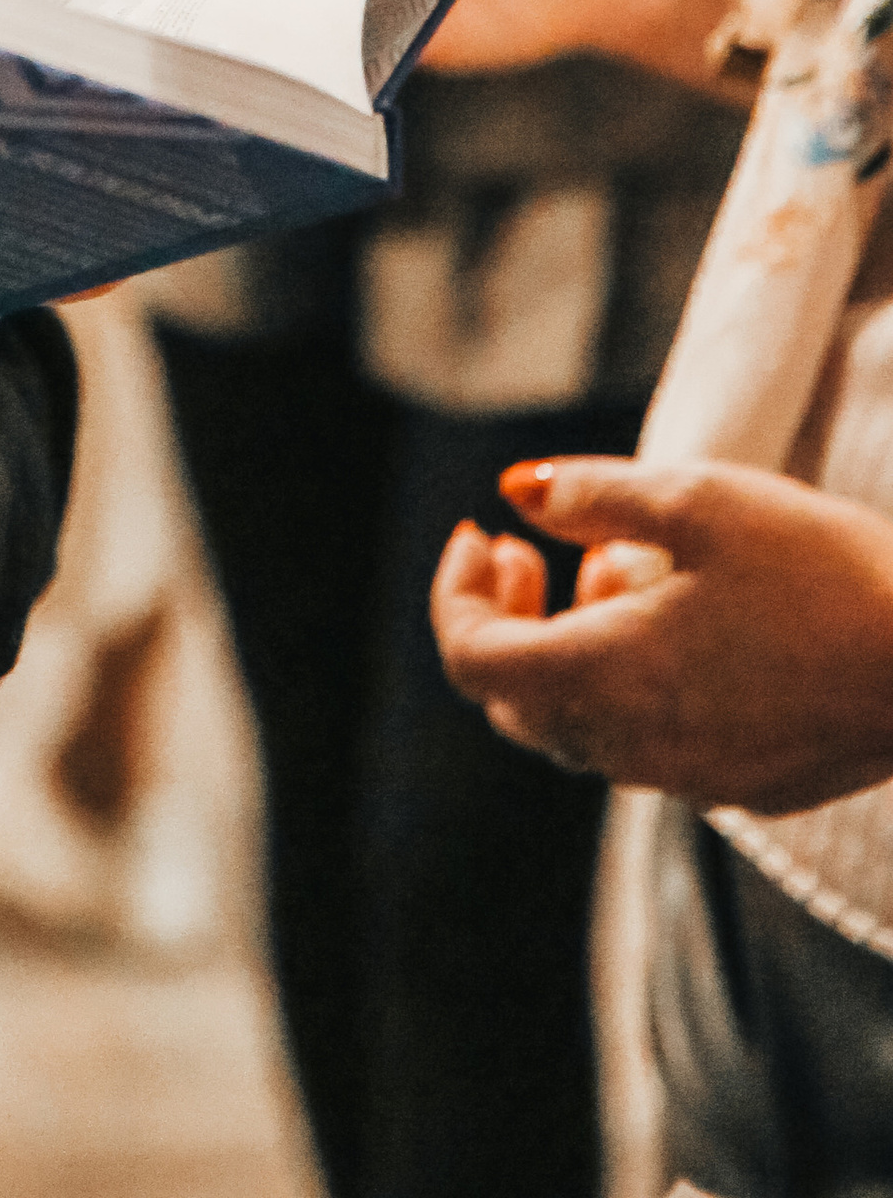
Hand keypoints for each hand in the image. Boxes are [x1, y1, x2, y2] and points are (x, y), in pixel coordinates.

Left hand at [431, 456, 892, 812]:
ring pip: (585, 724)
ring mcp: (693, 777)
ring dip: (574, 644)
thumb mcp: (699, 499)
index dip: (455, 596)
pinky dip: (632, 678)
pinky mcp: (746, 784)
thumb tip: (514, 495)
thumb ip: (591, 496)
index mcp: (609, 677)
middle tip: (528, 550)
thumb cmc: (825, 569)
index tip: (480, 534)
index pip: (474, 662)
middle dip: (507, 619)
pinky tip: (685, 615)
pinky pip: (651, 739)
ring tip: (620, 564)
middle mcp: (638, 746)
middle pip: (519, 703)